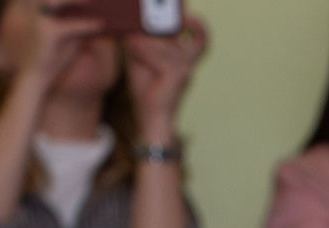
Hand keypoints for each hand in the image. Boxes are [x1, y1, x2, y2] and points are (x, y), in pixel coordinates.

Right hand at [11, 0, 103, 92]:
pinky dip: (86, 24)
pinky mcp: (46, 34)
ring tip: (95, 0)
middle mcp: (35, 7)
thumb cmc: (54, 52)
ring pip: (57, 0)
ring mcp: (38, 19)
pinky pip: (69, 26)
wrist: (36, 76)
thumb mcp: (70, 32)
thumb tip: (100, 6)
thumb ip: (80, 17)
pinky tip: (101, 25)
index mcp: (37, 3)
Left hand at [124, 12, 206, 136]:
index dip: (196, 22)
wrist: (149, 115)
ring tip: (129, 40)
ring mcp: (186, 68)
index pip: (199, 35)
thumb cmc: (146, 85)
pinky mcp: (177, 76)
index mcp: (184, 54)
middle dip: (167, 21)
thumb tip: (133, 19)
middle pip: (185, 31)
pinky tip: (132, 49)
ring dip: (144, 40)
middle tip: (147, 12)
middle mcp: (189, 60)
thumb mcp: (142, 56)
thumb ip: (142, 39)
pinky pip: (160, 56)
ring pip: (165, 43)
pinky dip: (144, 51)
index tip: (185, 9)